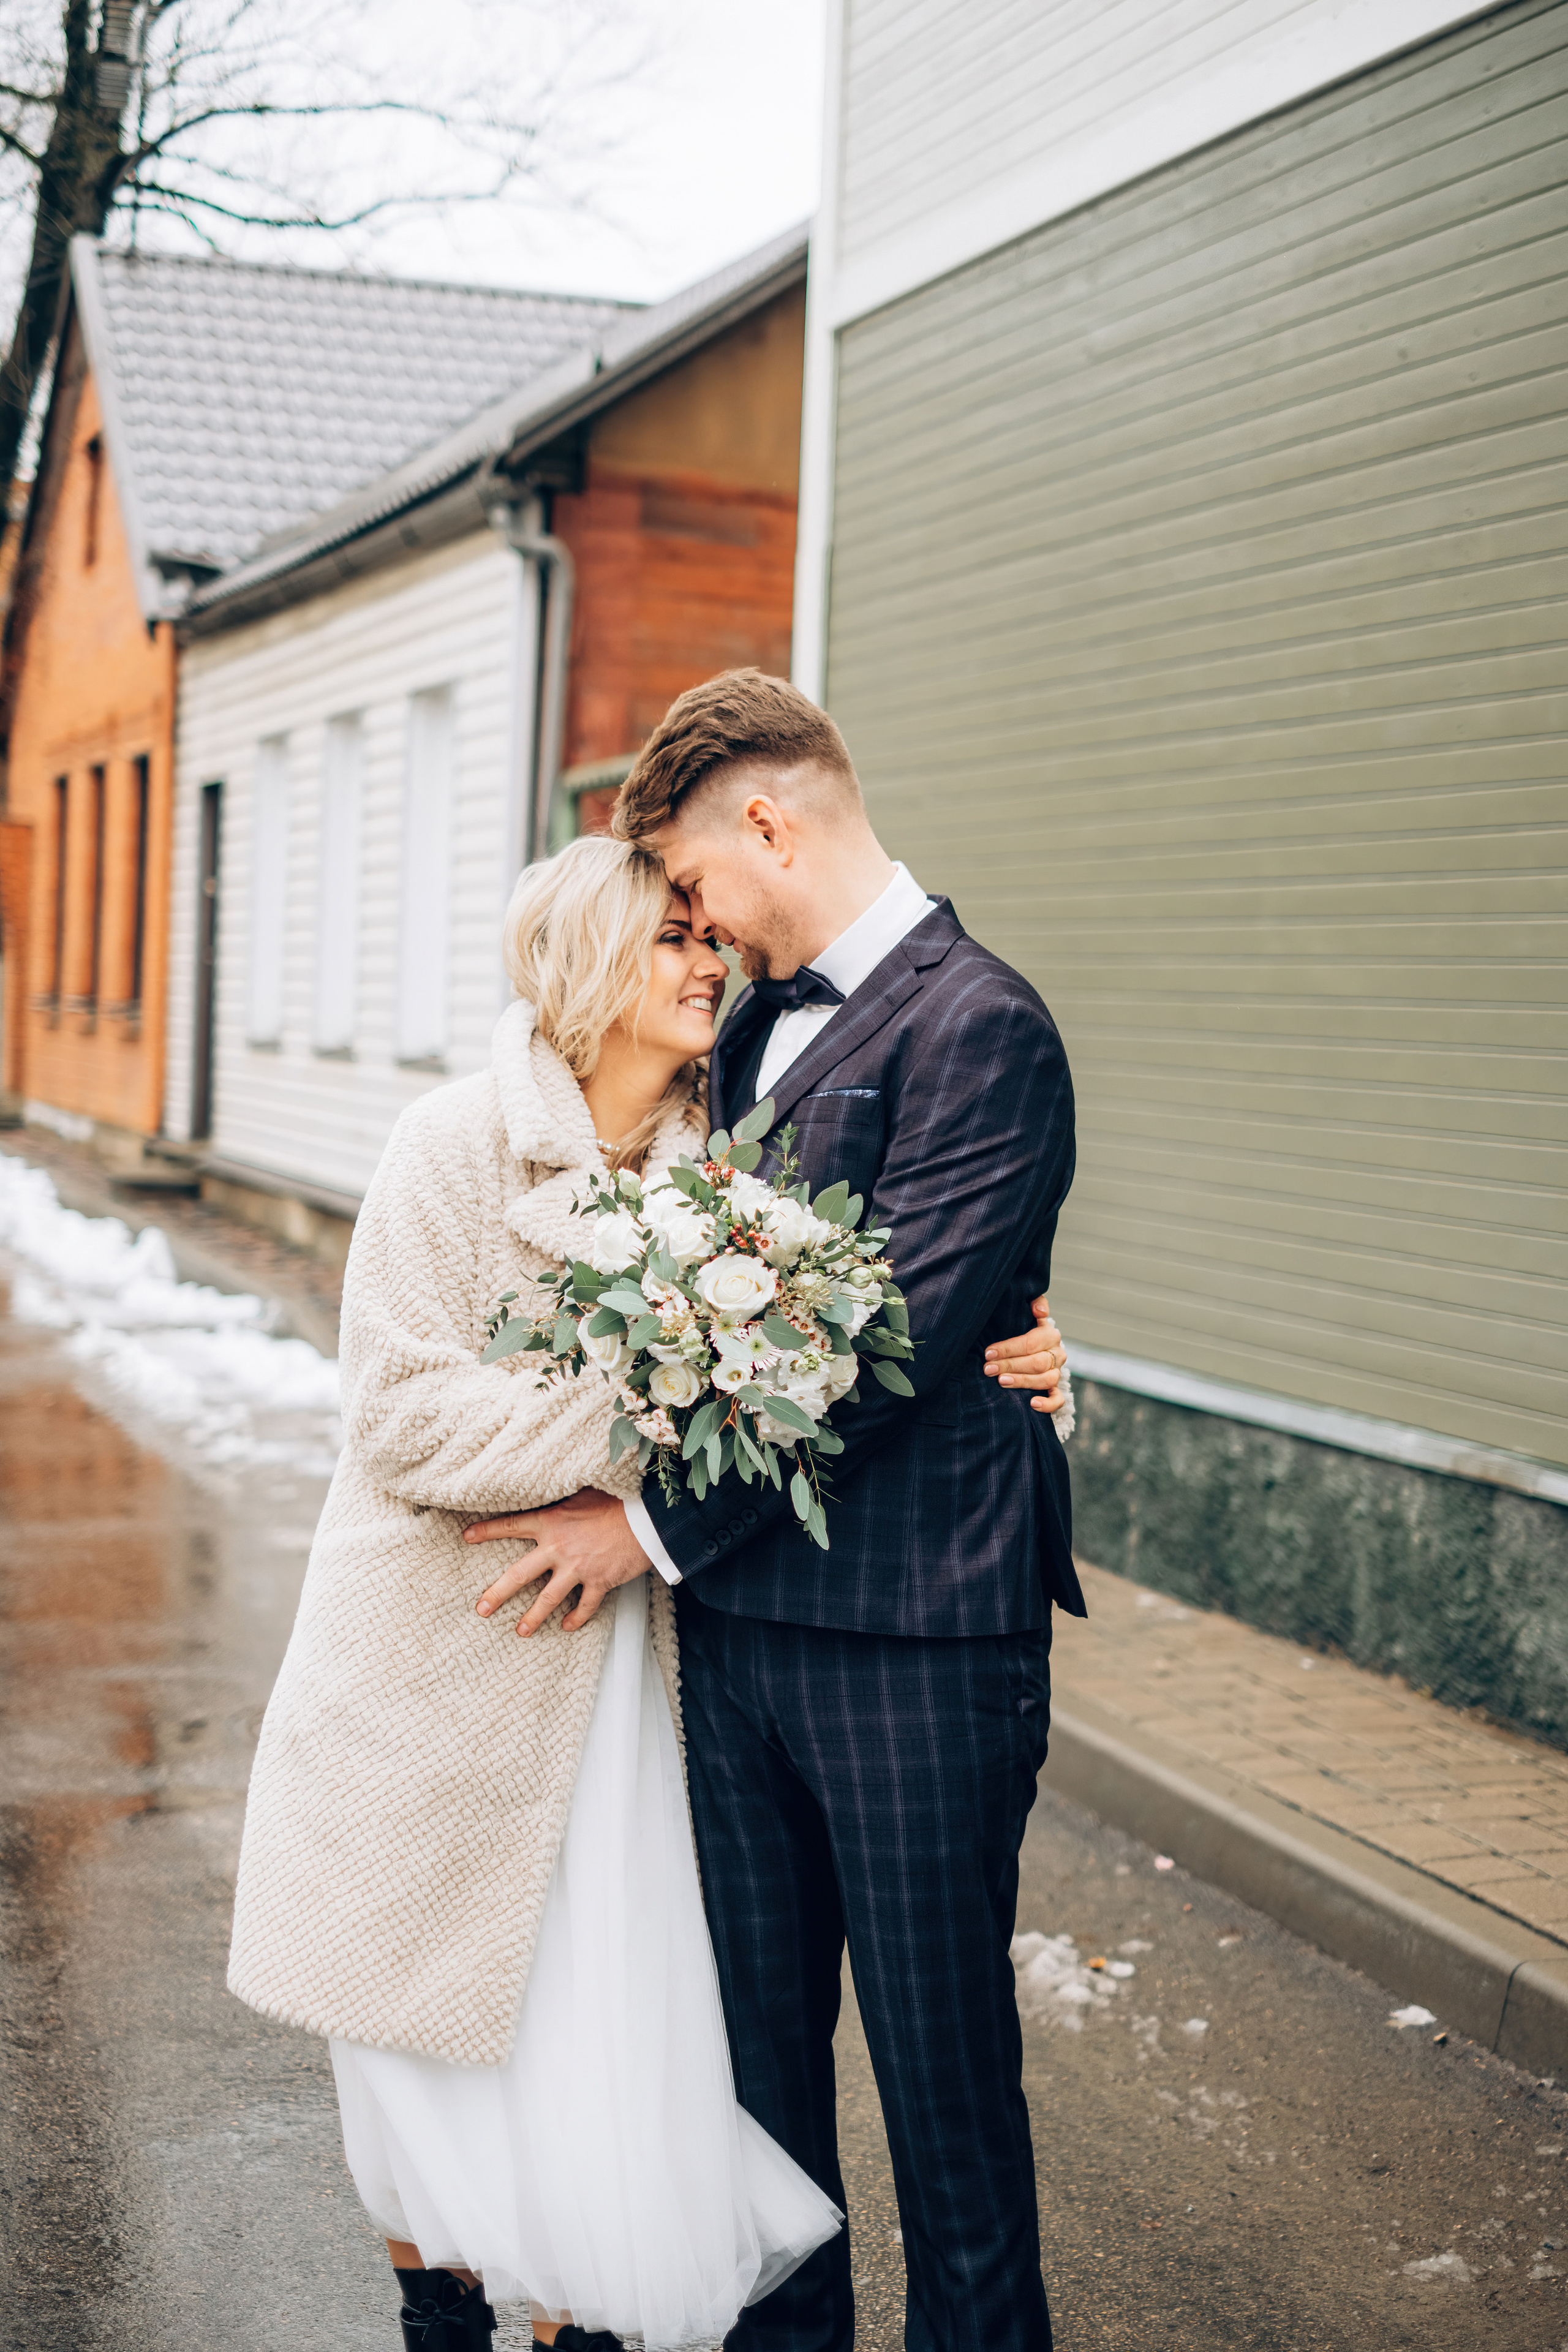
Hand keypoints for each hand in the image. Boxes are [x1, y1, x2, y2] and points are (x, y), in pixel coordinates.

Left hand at [464, 1488, 649, 1633]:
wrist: (647, 1518)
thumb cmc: (617, 1500)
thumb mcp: (583, 1493)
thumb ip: (561, 1501)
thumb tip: (548, 1489)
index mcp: (551, 1521)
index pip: (511, 1525)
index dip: (487, 1531)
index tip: (466, 1537)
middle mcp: (559, 1547)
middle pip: (519, 1574)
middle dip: (497, 1593)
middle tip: (481, 1608)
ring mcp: (578, 1568)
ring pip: (548, 1598)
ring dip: (532, 1617)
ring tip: (520, 1631)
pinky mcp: (599, 1581)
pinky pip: (584, 1606)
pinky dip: (576, 1618)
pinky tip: (567, 1627)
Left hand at [983, 1293, 1068, 1413]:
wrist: (1035, 1349)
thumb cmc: (1023, 1330)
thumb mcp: (1027, 1314)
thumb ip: (1035, 1304)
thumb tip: (1038, 1309)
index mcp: (1050, 1334)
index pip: (1031, 1342)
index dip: (1009, 1348)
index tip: (988, 1353)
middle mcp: (1057, 1354)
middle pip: (1036, 1362)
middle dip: (1010, 1365)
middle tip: (988, 1369)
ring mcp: (1058, 1372)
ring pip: (1046, 1379)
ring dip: (1023, 1381)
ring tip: (1002, 1382)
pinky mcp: (1057, 1389)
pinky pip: (1058, 1399)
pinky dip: (1047, 1403)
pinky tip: (1032, 1403)